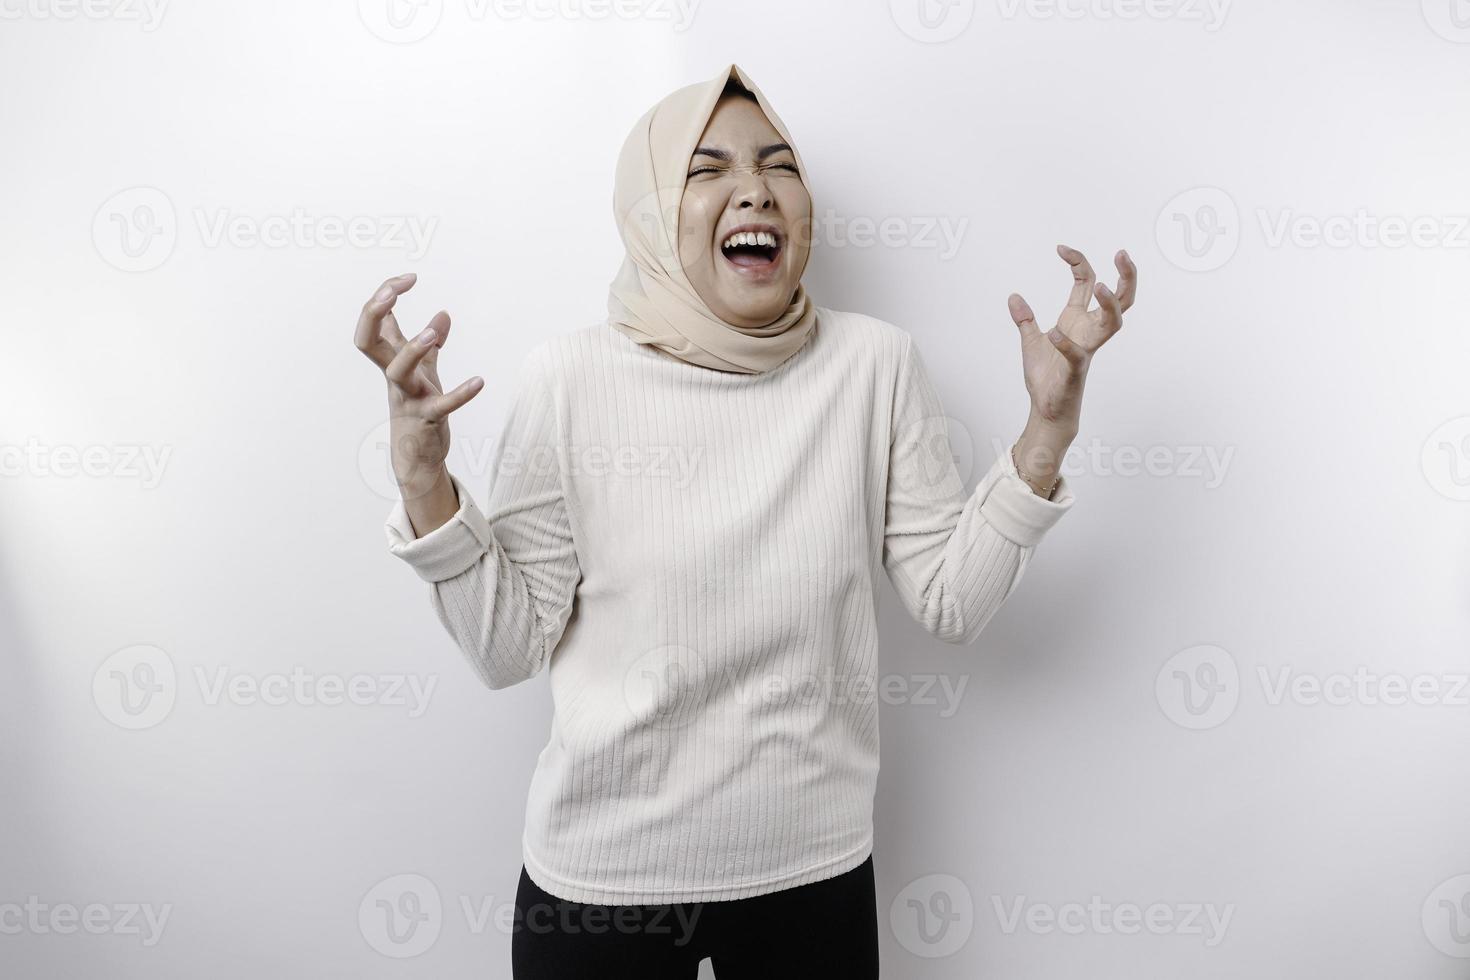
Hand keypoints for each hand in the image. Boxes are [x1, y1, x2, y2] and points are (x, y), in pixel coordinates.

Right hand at [353, 273, 482, 510]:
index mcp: (390, 360)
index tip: (407, 279)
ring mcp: (407, 397)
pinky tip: (480, 381)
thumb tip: (444, 314)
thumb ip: (432, 344)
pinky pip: (442, 405)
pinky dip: (461, 394)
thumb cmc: (417, 407)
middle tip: (391, 292)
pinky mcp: (428, 418)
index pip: (374, 320)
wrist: (417, 455)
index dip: (384, 294)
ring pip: (397, 370)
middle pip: (366, 340)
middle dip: (373, 312)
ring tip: (433, 333)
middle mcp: (393, 375)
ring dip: (413, 350)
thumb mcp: (426, 372)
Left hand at [1006, 245, 1137, 494]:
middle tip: (1123, 254)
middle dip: (1126, 276)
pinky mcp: (1076, 369)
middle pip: (1122, 299)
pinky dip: (1066, 343)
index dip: (1079, 262)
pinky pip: (1077, 353)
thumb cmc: (1046, 376)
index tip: (1061, 248)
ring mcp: (1086, 349)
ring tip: (1101, 285)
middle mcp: (1089, 331)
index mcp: (1077, 320)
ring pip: (1113, 323)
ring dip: (1110, 303)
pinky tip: (1054, 334)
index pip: (1086, 282)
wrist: (1046, 408)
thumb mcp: (1030, 341)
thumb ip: (1025, 319)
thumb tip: (1013, 296)